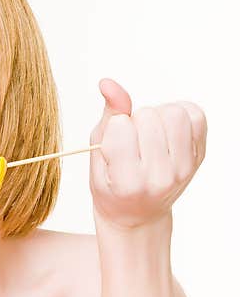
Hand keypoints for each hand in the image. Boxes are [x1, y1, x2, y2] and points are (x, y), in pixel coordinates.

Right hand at [89, 78, 206, 229]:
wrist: (137, 213)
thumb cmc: (112, 184)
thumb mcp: (97, 155)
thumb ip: (107, 116)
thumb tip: (109, 83)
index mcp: (127, 181)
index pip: (121, 127)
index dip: (114, 128)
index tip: (114, 145)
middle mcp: (159, 177)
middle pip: (148, 116)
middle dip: (135, 120)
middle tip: (133, 140)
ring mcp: (183, 168)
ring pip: (173, 112)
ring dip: (158, 115)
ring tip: (149, 132)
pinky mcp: (199, 156)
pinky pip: (195, 115)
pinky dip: (180, 114)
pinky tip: (167, 130)